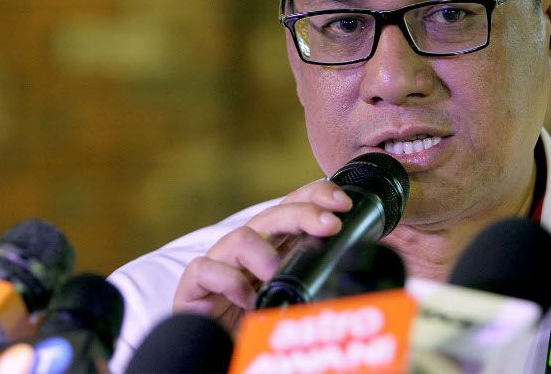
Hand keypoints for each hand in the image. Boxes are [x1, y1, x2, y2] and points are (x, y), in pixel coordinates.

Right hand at [172, 180, 351, 333]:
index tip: (343, 205)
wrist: (221, 355)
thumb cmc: (261, 326)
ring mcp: (220, 263)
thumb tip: (355, 271)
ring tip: (277, 275)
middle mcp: (249, 249)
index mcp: (276, 246)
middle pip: (274, 214)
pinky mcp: (194, 285)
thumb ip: (318, 281)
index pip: (295, 206)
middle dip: (304, 213)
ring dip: (264, 254)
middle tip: (330, 224)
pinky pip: (206, 269)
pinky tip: (246, 301)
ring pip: (240, 237)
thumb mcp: (298, 300)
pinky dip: (229, 282)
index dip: (316, 196)